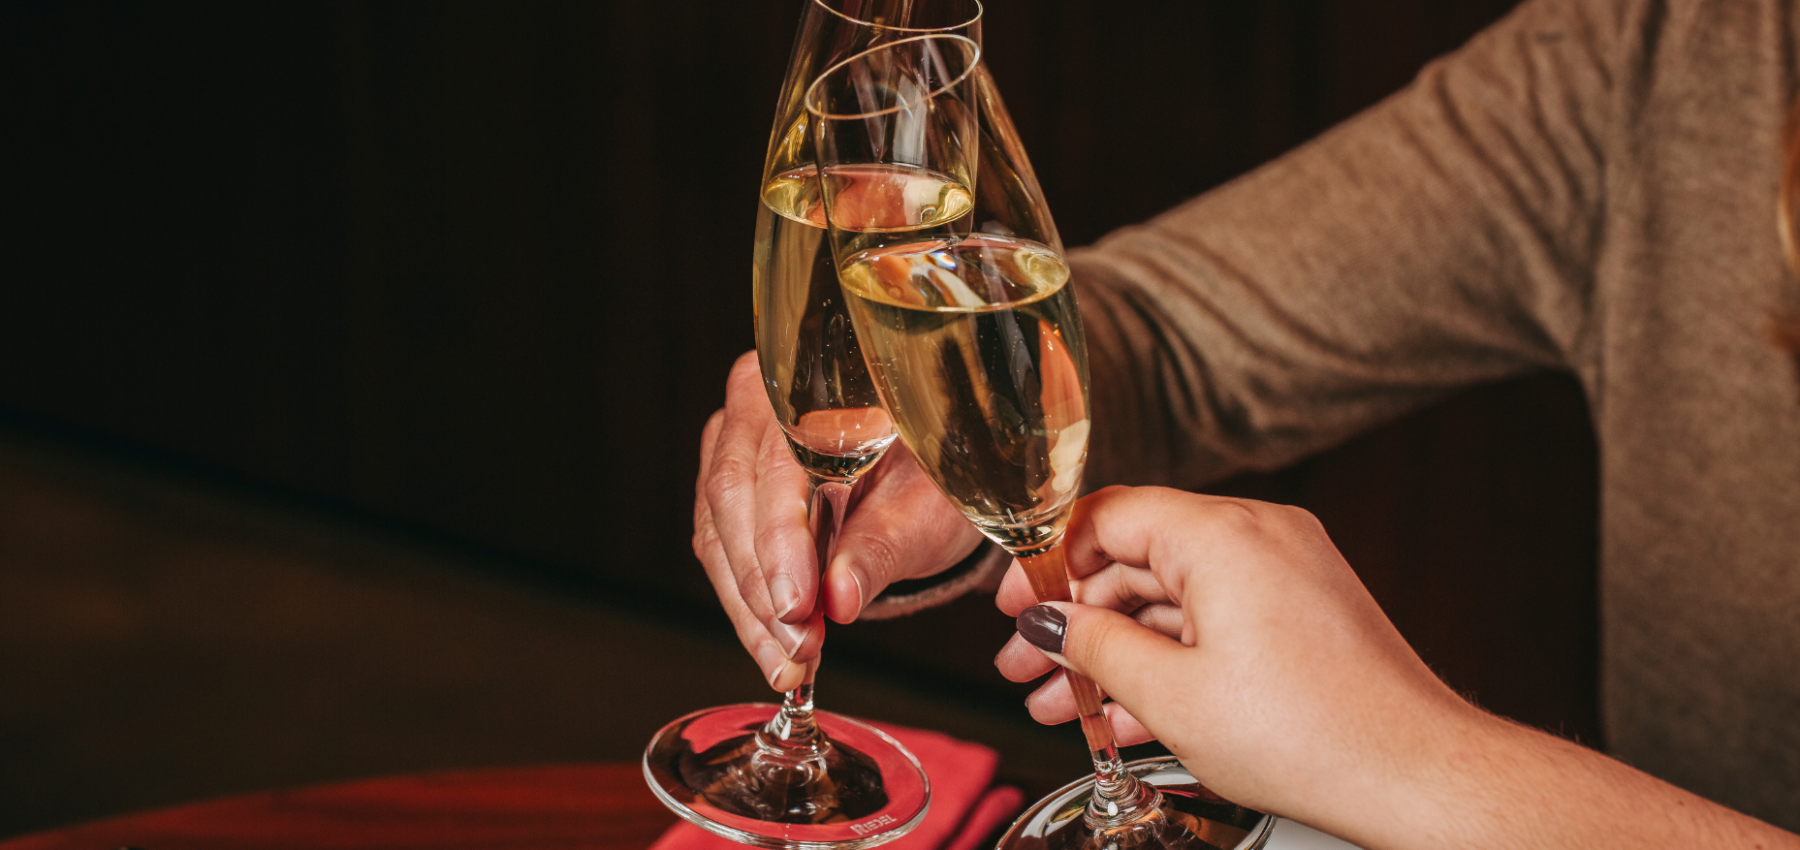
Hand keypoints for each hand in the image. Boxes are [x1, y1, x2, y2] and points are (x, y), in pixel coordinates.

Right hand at [694, 351, 984, 690]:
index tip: (798, 605)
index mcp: (812, 378)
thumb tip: (840, 597)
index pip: (776, 463)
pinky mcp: (726, 486)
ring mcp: (731, 441)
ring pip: (717, 531)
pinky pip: (719, 549)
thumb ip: (883, 546)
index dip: (781, 540)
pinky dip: (746, 606)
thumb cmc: (934, 473)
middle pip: (733, 498)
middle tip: (799, 649)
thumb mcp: (930, 506)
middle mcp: (757, 400)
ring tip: (790, 662)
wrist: (927, 472)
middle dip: (763, 587)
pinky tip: (775, 647)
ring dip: (750, 608)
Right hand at [995, 487, 1799, 849]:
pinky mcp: (1302, 612)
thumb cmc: (1315, 734)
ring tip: (1066, 706)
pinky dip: (1169, 660)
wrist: (1418, 773)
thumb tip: (1048, 624)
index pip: (1106, 515)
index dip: (1047, 562)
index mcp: (1222, 533)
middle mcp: (1258, 535)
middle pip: (1137, 559)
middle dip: (1076, 620)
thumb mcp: (1172, 695)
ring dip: (1116, 651)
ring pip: (1173, 598)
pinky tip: (1128, 714)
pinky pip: (1215, 621)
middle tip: (1028, 666)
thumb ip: (1093, 647)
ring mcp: (1285, 572)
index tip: (1016, 604)